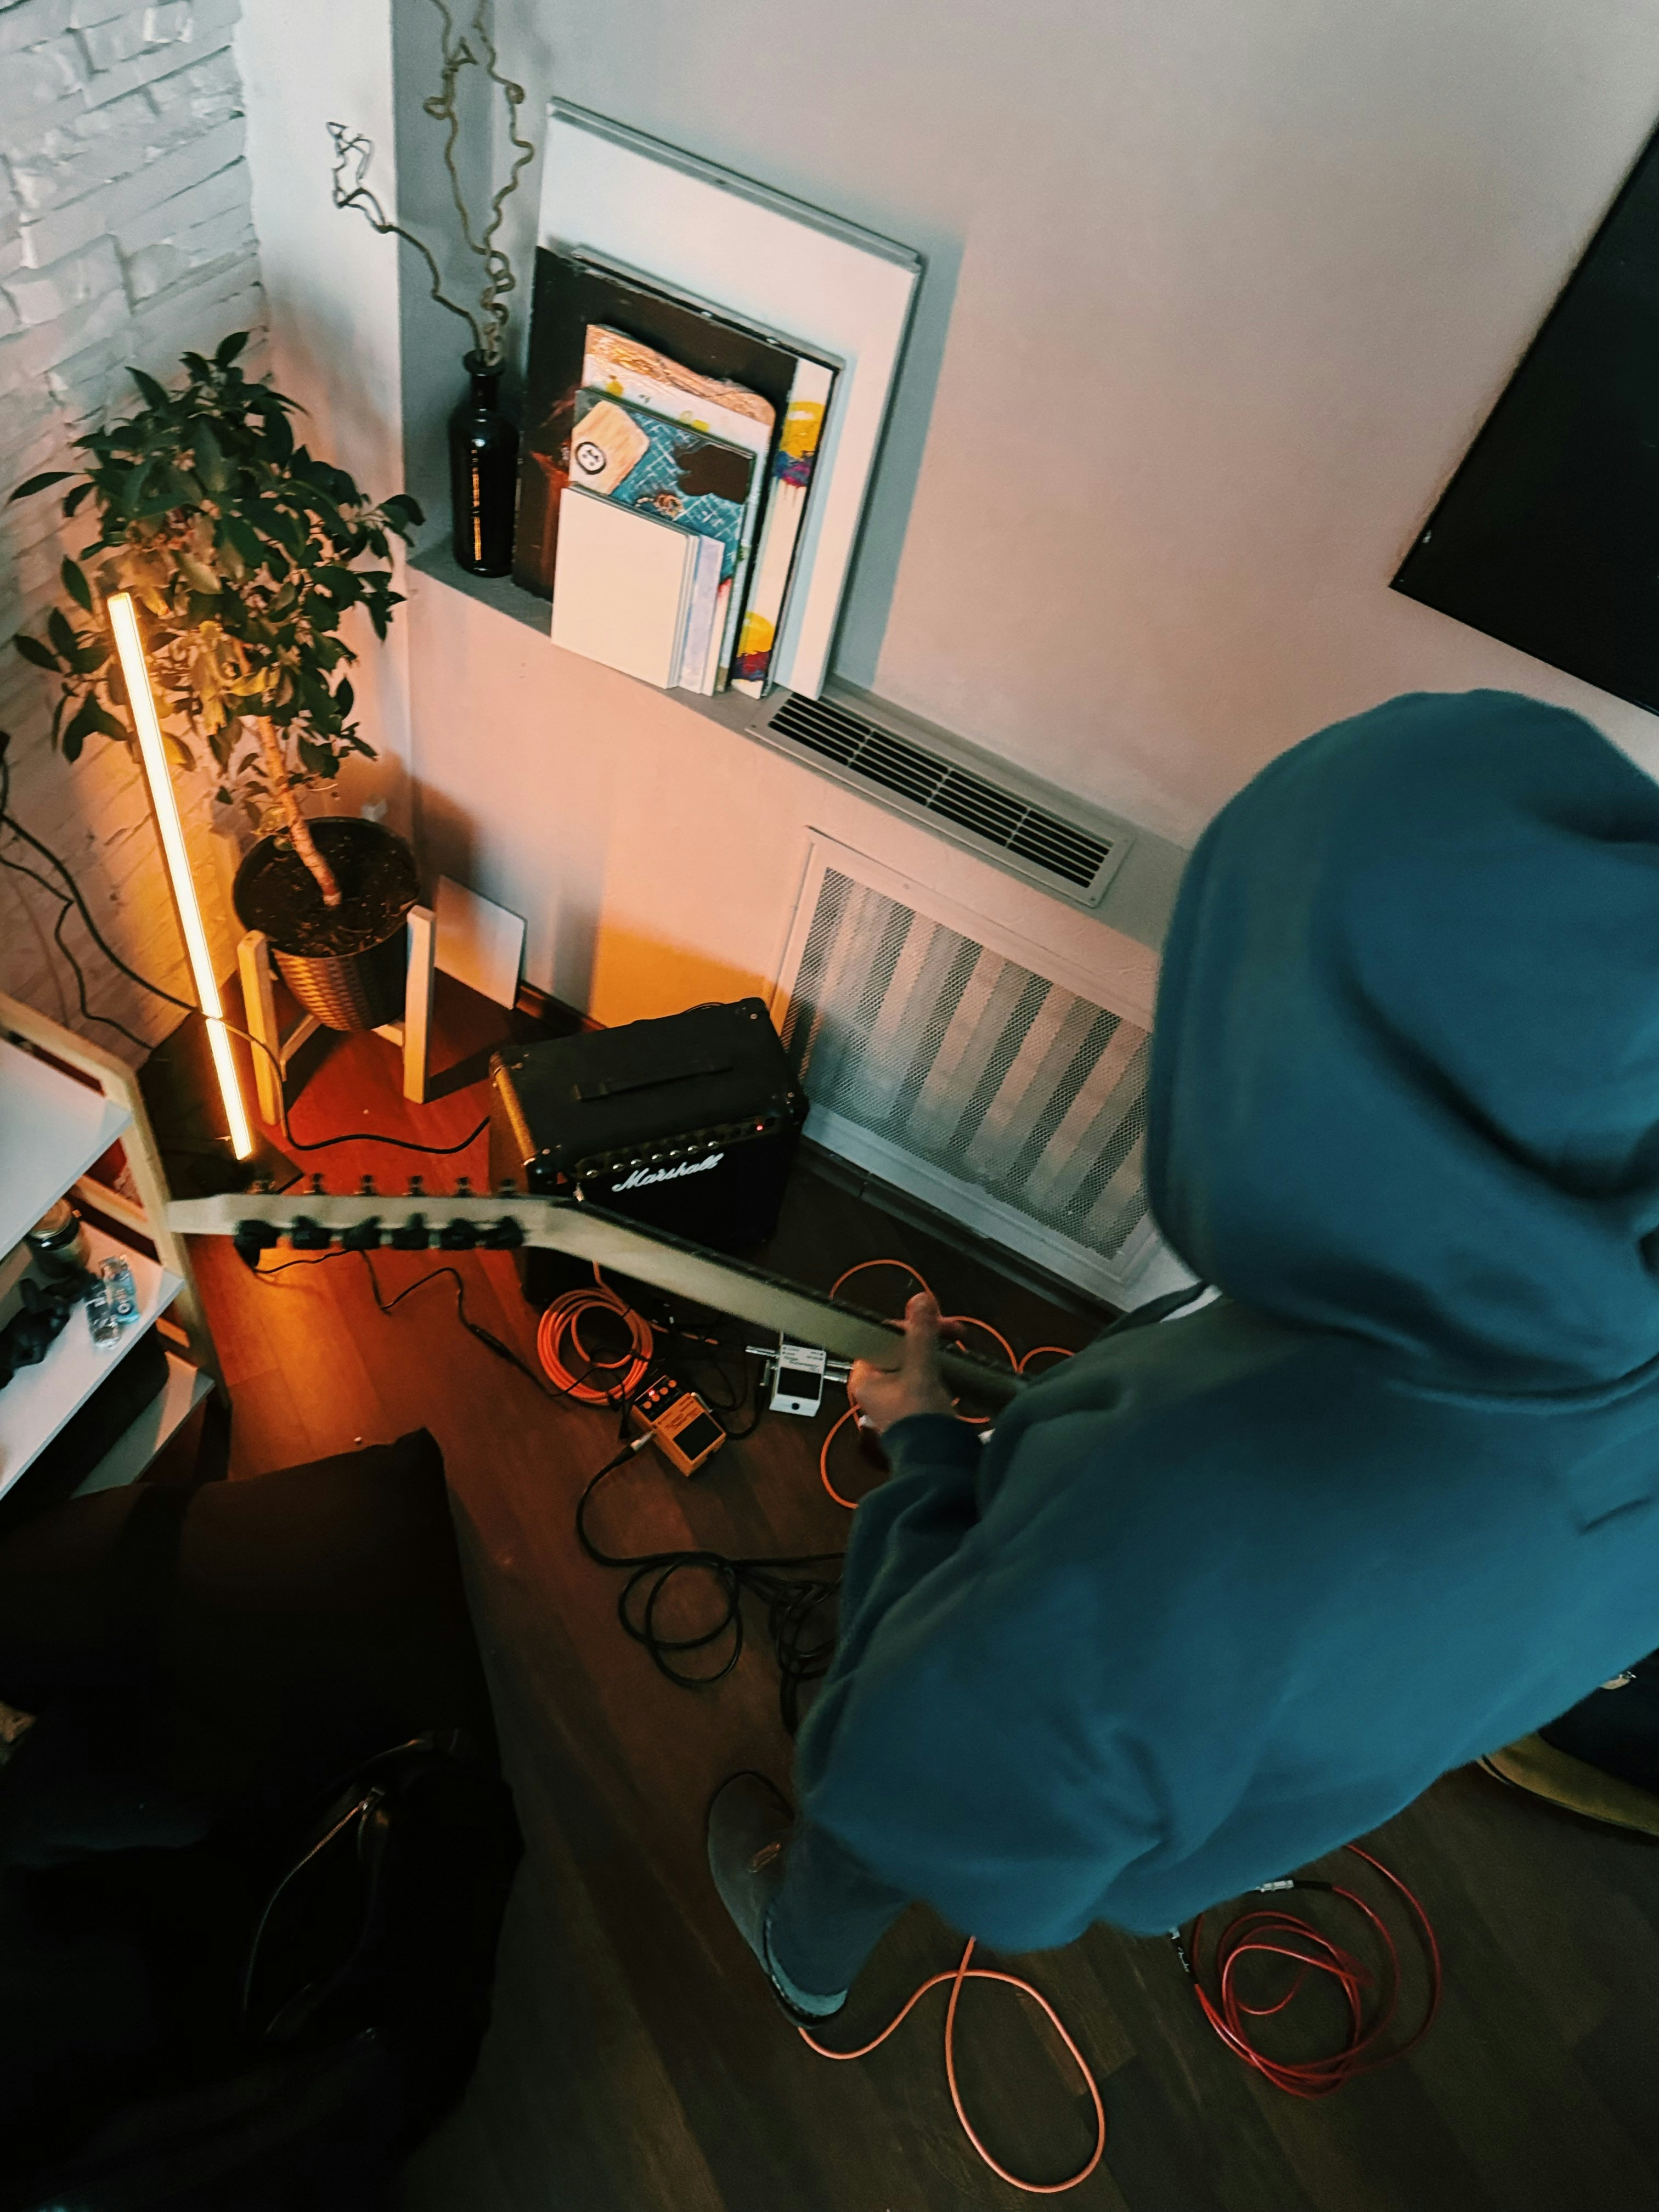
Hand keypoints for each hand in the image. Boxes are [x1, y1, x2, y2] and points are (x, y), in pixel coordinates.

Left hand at [849, 1291, 957, 1435]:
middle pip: (899, 1346)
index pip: (882, 1335)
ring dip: (934, 1350)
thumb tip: (921, 1299)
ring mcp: (893, 1397)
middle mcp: (875, 1386)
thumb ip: (921, 1334)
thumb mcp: (921, 1371)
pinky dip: (937, 1367)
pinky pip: (922, 1375)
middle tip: (954, 1331)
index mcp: (865, 1377)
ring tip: (956, 1345)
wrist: (938, 1462)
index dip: (909, 1325)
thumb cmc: (921, 1419)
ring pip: (912, 1359)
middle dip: (928, 1336)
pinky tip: (954, 1366)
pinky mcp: (912, 1405)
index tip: (934, 1321)